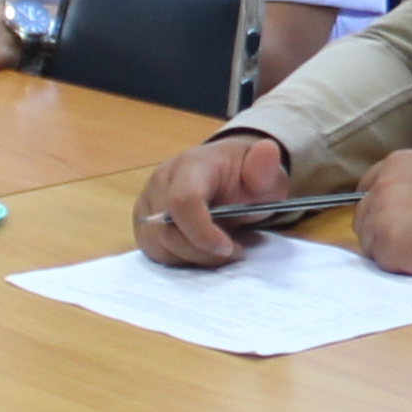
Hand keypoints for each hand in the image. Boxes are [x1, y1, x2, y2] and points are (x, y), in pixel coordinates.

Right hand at [134, 131, 287, 266]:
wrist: (226, 175)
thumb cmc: (244, 176)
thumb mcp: (265, 171)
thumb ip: (266, 167)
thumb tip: (268, 151)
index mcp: (191, 165)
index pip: (183, 201)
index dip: (202, 232)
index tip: (229, 248)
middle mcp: (161, 181)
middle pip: (168, 230)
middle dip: (203, 251)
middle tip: (235, 251)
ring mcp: (148, 204)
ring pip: (161, 246)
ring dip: (194, 258)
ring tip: (221, 249)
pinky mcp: (144, 225)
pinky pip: (156, 252)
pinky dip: (181, 260)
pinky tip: (202, 251)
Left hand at [348, 148, 411, 277]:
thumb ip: (411, 182)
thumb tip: (400, 202)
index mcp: (395, 163)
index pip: (367, 191)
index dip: (381, 210)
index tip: (397, 223)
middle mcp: (383, 185)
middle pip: (363, 218)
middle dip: (382, 232)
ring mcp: (382, 214)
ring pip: (370, 242)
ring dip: (390, 250)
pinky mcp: (388, 243)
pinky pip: (382, 262)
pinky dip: (399, 266)